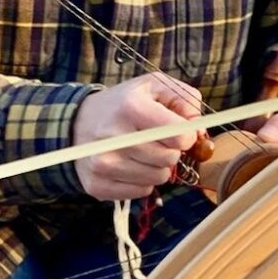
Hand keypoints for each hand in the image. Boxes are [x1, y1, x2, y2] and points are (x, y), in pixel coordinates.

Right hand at [73, 75, 198, 201]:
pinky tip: (130, 166)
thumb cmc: (124, 104)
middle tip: (158, 142)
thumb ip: (186, 101)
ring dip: (157, 167)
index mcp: (131, 106)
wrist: (77, 122)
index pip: (180, 135)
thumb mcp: (155, 86)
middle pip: (169, 159)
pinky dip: (142, 181)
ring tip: (142, 153)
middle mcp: (114, 136)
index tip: (179, 132)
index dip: (187, 136)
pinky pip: (141, 192)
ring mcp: (103, 163)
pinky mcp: (97, 184)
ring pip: (158, 179)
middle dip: (171, 152)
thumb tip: (200, 132)